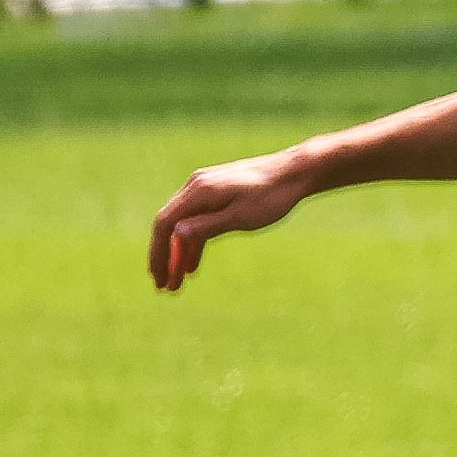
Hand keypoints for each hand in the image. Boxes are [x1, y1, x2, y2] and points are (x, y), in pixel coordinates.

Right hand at [148, 150, 312, 289]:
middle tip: (165, 286)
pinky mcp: (217, 192)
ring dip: (179, 253)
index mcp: (198, 192)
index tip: (159, 278)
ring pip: (183, 225)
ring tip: (178, 281)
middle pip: (169, 226)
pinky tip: (192, 264)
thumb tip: (175, 234)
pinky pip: (198, 220)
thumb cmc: (272, 195)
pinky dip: (194, 242)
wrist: (297, 170)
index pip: (164, 225)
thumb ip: (207, 226)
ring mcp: (206, 188)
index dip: (158, 253)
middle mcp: (196, 187)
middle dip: (166, 258)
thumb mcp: (241, 217)